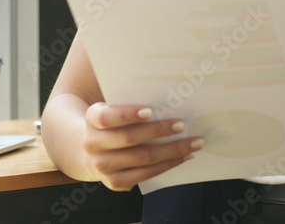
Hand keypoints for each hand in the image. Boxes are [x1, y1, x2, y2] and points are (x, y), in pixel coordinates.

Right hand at [82, 102, 201, 190]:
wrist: (92, 152)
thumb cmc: (112, 125)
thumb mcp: (111, 111)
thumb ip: (129, 106)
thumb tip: (167, 102)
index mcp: (92, 120)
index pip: (108, 117)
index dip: (128, 114)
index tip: (151, 111)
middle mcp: (93, 144)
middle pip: (129, 138)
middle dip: (158, 131)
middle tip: (181, 125)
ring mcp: (103, 166)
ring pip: (143, 158)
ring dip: (172, 150)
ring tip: (193, 143)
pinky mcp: (115, 182)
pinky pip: (146, 174)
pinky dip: (168, 165)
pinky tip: (183, 157)